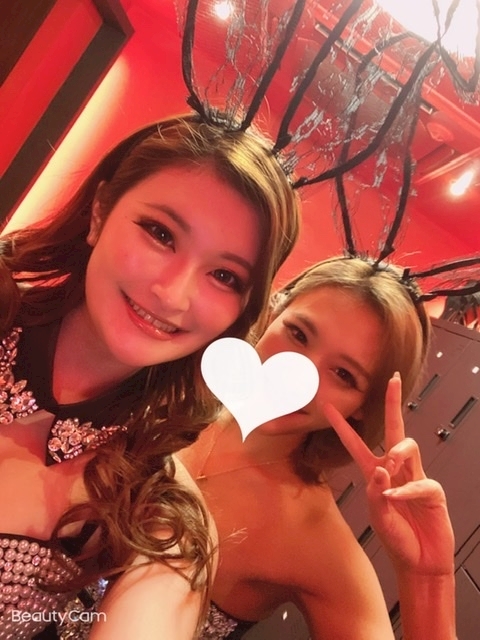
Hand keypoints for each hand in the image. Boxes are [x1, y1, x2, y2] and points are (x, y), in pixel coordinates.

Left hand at [324, 373, 453, 575]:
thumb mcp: (377, 517)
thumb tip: (381, 467)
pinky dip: (407, 490)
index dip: (342, 425)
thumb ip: (375, 494)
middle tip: (393, 380)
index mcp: (375, 473)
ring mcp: (415, 478)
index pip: (356, 443)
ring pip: (409, 446)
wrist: (419, 564)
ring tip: (390, 465)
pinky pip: (421, 482)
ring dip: (398, 452)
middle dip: (393, 403)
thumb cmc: (397, 539)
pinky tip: (397, 497)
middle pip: (394, 429)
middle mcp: (395, 470)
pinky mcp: (433, 491)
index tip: (326, 406)